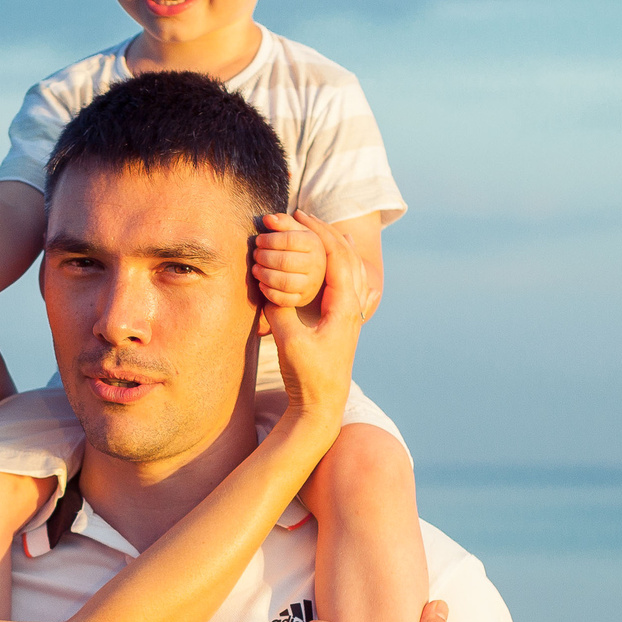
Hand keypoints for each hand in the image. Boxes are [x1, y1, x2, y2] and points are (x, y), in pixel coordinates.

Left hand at [251, 211, 327, 308]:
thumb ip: (282, 222)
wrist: (313, 270)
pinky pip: (284, 299)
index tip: (258, 240)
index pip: (290, 240)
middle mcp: (316, 264)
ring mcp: (311, 284)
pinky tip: (261, 284)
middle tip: (255, 255)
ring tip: (255, 269)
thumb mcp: (296, 231)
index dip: (270, 239)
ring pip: (285, 282)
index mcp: (315, 243)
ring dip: (265, 275)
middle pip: (285, 261)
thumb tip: (267, 219)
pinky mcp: (302, 299)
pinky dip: (269, 292)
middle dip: (264, 257)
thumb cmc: (299, 247)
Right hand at [257, 210, 367, 428]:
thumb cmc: (308, 376)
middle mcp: (352, 306)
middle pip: (346, 257)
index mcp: (344, 307)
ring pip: (350, 268)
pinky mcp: (341, 322)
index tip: (300, 217)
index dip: (319, 233)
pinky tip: (333, 258)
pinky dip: (339, 262)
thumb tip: (269, 290)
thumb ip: (280, 312)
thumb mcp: (289, 342)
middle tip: (303, 215)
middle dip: (325, 232)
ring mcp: (349, 314)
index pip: (337, 257)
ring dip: (333, 244)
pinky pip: (346, 281)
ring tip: (319, 228)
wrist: (322, 405)